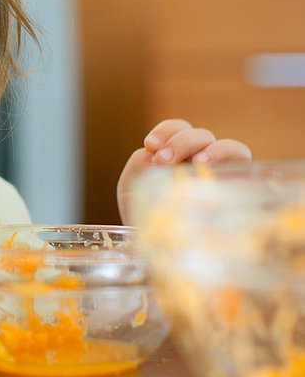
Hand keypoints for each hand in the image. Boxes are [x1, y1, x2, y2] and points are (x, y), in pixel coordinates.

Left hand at [117, 118, 251, 222]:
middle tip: (162, 160)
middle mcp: (204, 159)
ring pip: (227, 145)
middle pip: (200, 135)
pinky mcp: (241, 188)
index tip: (149, 144)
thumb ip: (137, 166)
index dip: (165, 130)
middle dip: (180, 142)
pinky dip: (225, 156)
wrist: (160, 249)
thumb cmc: (146, 216)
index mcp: (179, 153)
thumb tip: (149, 154)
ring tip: (193, 162)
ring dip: (208, 148)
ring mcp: (224, 173)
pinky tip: (205, 166)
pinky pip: (243, 163)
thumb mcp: (132, 189)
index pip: (179, 127)